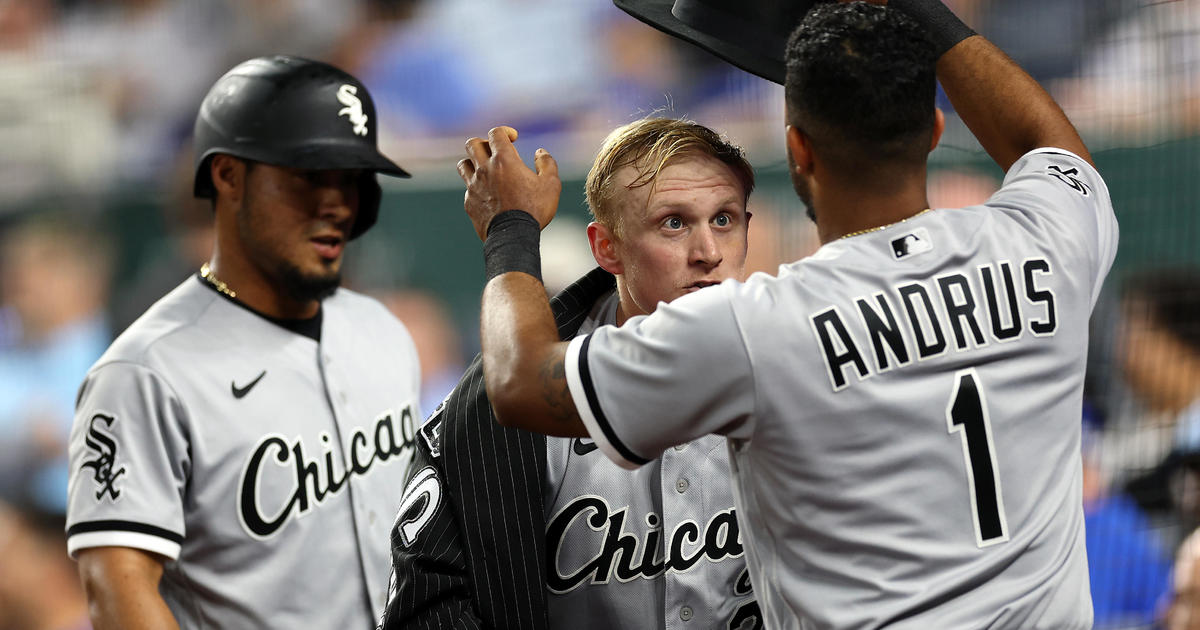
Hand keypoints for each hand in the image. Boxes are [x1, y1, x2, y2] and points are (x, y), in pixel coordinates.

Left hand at [458, 126, 561, 240]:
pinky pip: (467, 188)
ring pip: (463, 164)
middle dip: (484, 143)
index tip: (513, 138)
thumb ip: (547, 163)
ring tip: (486, 170)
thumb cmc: (534, 210)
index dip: (504, 131)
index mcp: (504, 160)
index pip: (496, 133)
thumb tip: (541, 152)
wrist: (513, 237)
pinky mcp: (469, 202)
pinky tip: (488, 194)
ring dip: (473, 162)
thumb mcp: (551, 185)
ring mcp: (473, 186)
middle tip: (496, 152)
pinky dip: (476, 187)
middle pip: (473, 144)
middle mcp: (484, 170)